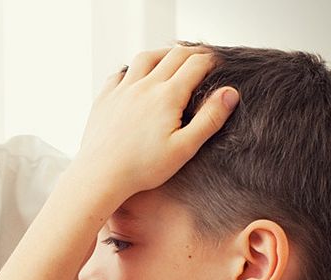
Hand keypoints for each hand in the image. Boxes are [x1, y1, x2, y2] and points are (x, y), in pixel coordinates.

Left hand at [75, 45, 238, 199]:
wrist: (100, 175)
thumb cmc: (142, 168)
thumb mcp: (185, 148)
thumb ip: (209, 118)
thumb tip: (230, 93)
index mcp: (167, 96)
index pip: (196, 64)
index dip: (211, 60)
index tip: (219, 63)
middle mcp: (144, 86)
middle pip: (173, 55)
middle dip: (193, 53)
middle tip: (203, 58)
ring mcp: (122, 90)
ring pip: (145, 58)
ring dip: (163, 53)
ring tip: (172, 58)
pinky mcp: (105, 98)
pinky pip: (120, 73)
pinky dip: (133, 69)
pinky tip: (136, 76)